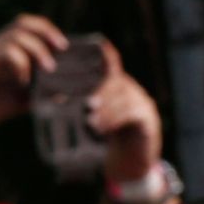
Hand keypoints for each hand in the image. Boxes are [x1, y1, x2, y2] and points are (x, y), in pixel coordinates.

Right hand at [0, 14, 67, 131]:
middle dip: (46, 31)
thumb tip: (64, 93)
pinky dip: (21, 64)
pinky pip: (7, 52)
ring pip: (17, 35)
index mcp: (4, 48)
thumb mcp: (21, 99)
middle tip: (62, 47)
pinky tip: (23, 81)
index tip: (64, 47)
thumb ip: (39, 93)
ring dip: (38, 50)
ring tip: (49, 69)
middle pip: (23, 22)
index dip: (47, 31)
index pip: (28, 27)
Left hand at [91, 39, 164, 184]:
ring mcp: (141, 103)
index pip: (113, 64)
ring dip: (108, 110)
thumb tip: (55, 102)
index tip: (99, 43)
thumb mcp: (97, 120)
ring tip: (92, 122)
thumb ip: (83, 109)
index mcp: (116, 86)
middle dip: (102, 92)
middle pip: (117, 83)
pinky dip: (116, 121)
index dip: (106, 53)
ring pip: (125, 100)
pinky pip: (132, 115)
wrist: (133, 160)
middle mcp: (130, 90)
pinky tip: (104, 129)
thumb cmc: (109, 137)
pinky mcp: (147, 120)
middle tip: (88, 105)